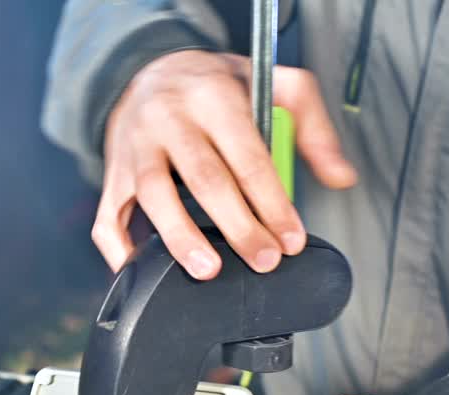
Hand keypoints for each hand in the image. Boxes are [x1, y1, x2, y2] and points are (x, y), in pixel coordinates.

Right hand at [94, 50, 357, 279]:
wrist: (149, 68)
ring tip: (206, 270)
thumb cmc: (215, 86)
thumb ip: (312, 126)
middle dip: (237, 226)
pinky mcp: (113, 173)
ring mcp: (136, 147)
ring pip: (153, 195)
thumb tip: (341, 177)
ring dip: (180, 237)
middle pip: (204, 179)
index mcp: (213, 97)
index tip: (290, 238)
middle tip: (263, 260)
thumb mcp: (273, 84)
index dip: (272, 202)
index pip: (247, 156)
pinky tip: (140, 271)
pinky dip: (119, 249)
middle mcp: (170, 119)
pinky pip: (108, 215)